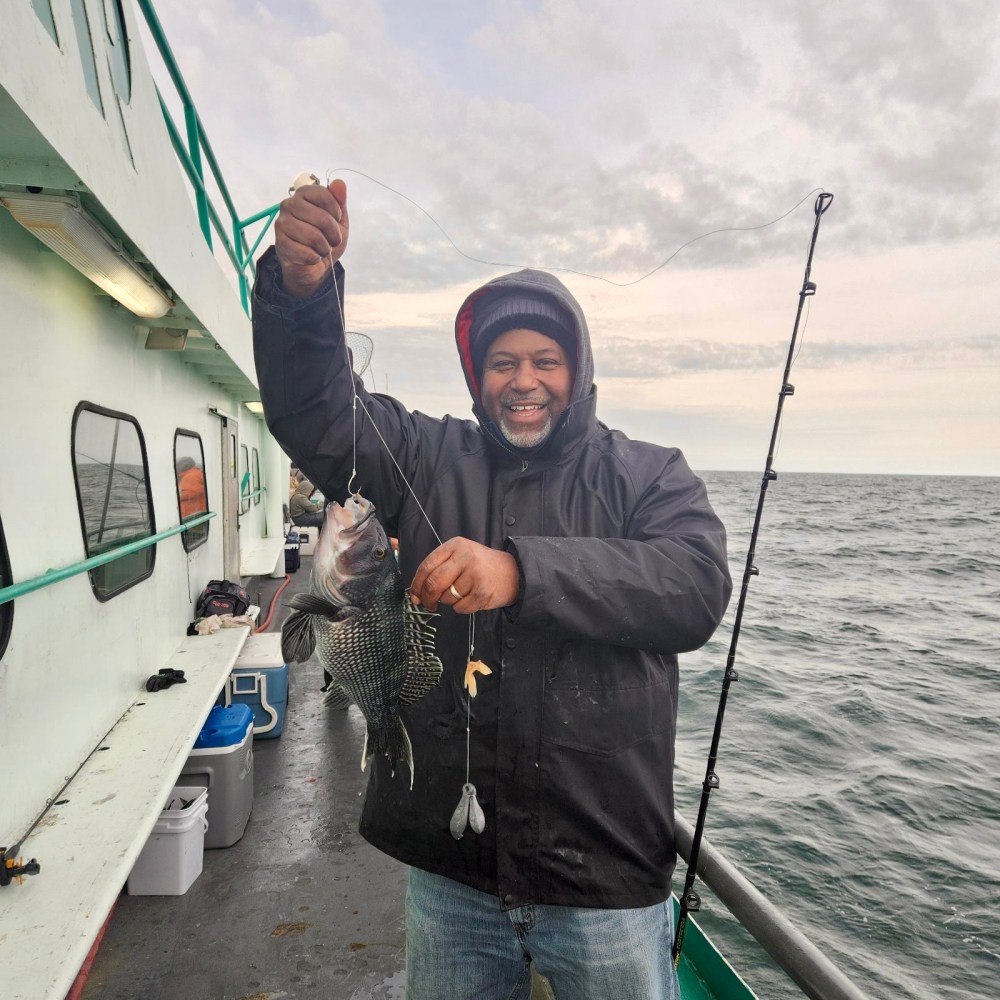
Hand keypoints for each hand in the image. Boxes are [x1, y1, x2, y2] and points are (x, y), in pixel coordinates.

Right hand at [274, 178, 349, 297]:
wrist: (313, 265)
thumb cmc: (325, 238)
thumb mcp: (338, 221)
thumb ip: (339, 202)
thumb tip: (339, 183)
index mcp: (303, 194)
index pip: (323, 194)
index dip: (336, 210)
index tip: (337, 219)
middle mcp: (289, 205)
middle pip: (321, 218)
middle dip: (334, 234)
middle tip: (334, 241)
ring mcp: (282, 223)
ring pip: (313, 236)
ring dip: (324, 248)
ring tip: (322, 249)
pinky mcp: (280, 243)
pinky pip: (304, 252)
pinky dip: (314, 258)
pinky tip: (312, 257)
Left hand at [410, 537, 519, 612]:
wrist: (513, 573)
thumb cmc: (482, 566)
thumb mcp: (461, 556)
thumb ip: (440, 568)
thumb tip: (417, 593)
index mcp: (455, 546)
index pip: (426, 566)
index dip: (417, 584)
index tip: (415, 595)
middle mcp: (465, 557)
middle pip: (434, 583)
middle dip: (427, 598)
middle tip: (428, 604)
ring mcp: (475, 574)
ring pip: (447, 597)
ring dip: (450, 601)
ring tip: (463, 593)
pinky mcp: (482, 591)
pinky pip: (460, 607)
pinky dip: (462, 608)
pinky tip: (472, 598)